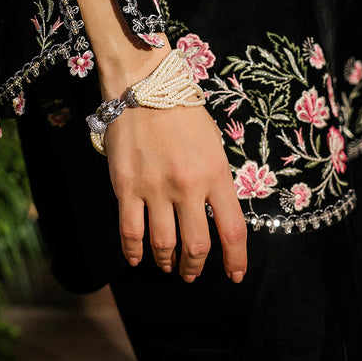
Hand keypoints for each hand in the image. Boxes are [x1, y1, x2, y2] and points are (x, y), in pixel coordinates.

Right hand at [104, 102, 246, 283]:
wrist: (143, 85)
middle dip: (195, 266)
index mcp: (215, 173)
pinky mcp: (125, 186)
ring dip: (167, 261)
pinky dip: (134, 252)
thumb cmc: (182, 112)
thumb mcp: (213, 144)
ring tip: (168, 265)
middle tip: (192, 273)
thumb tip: (215, 217)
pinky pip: (130, 231)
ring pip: (163, 244)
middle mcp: (187, 185)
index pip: (232, 230)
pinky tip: (137, 259)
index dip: (236, 260)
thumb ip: (216, 181)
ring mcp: (154, 187)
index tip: (235, 275)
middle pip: (197, 245)